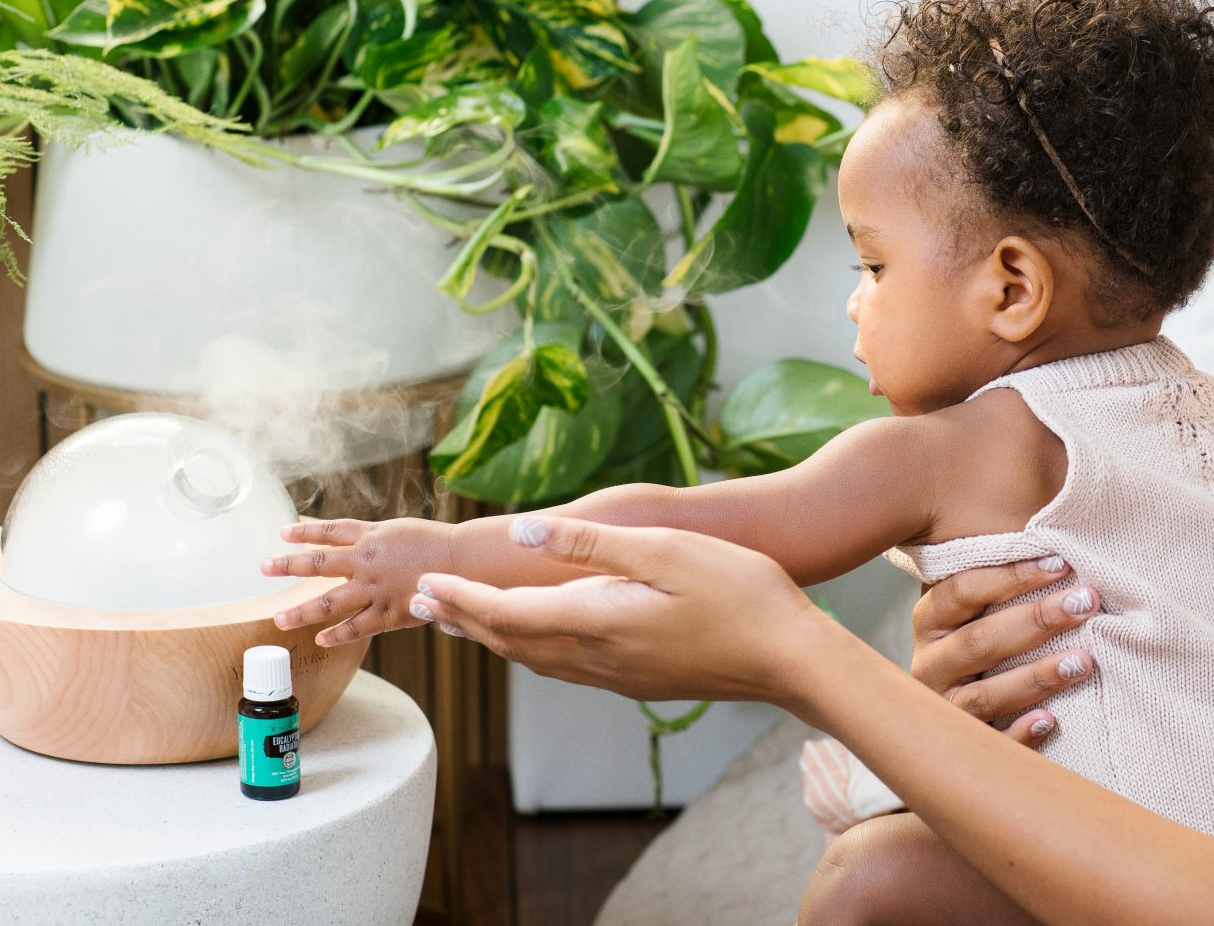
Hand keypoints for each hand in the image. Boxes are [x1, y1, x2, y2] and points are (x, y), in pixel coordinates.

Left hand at [260, 517, 456, 647]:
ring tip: (279, 618)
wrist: (464, 562)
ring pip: (329, 603)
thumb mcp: (398, 529)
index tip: (281, 533)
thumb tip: (345, 538)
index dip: (304, 532)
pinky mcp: (388, 613)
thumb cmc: (435, 543)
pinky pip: (356, 628)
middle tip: (264, 568)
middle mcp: (367, 562)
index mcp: (371, 537)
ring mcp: (375, 590)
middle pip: (318, 564)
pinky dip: (337, 635)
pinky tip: (321, 639)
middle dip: (288, 565)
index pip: (329, 531)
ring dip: (301, 612)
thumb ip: (370, 535)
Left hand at [407, 516, 833, 705]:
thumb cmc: (739, 593)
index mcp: (596, 622)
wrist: (790, 657)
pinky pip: (566, 666)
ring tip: (466, 621)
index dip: (461, 600)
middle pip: (511, 642)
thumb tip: (521, 534)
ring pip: (537, 659)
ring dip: (494, 638)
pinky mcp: (640, 680)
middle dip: (464, 622)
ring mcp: (620, 675)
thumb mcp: (665, 550)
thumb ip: (590, 545)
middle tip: (423, 606)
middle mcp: (598, 658)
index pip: (506, 615)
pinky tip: (540, 639)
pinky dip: (532, 648)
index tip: (425, 587)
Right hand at [911, 558, 1098, 746]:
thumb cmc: (983, 638)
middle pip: (979, 642)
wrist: (950, 709)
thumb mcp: (982, 607)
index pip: (962, 591)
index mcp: (930, 621)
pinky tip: (1050, 720)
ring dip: (1035, 677)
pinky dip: (1018, 733)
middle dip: (1036, 620)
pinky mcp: (959, 748)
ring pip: (983, 697)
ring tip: (1083, 662)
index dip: (1011, 576)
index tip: (1061, 563)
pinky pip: (989, 745)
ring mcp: (942, 710)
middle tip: (1084, 602)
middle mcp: (929, 664)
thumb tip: (1060, 542)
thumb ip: (1007, 578)